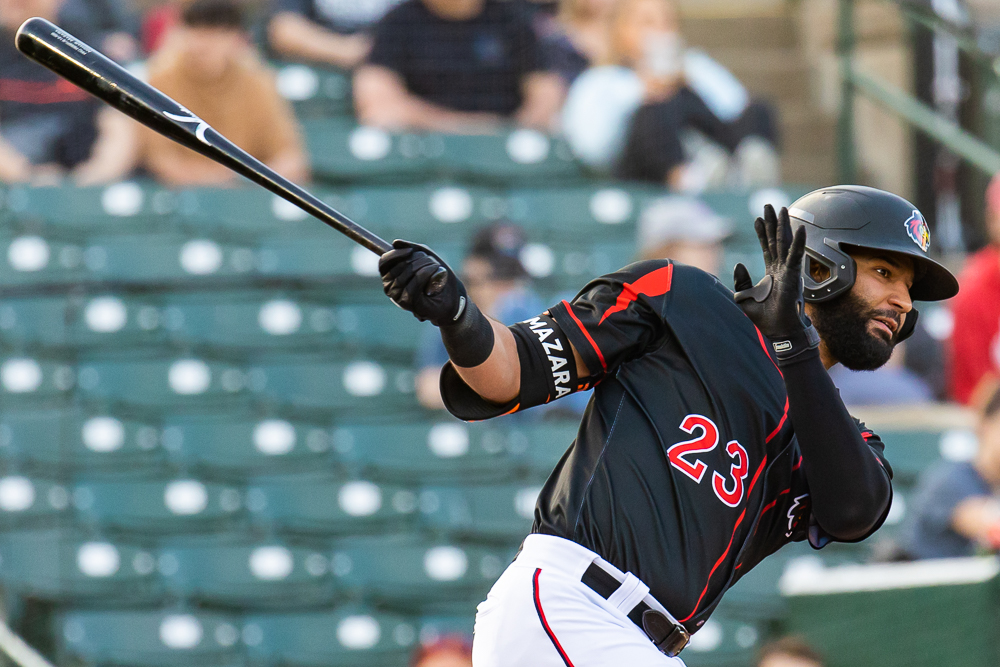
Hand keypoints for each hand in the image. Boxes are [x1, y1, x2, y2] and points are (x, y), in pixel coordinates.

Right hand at [379, 239, 466, 326]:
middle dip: (416, 258)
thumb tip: (395, 243)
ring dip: (424, 264)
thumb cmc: (435, 275)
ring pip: (408, 273)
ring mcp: (398, 297)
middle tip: (429, 260)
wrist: (451, 296)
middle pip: (398, 266)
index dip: (396, 254)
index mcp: (388, 277)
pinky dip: (426, 272)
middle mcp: (389, 288)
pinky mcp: (409, 303)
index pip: (384, 262)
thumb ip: (409, 247)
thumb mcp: (423, 256)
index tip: (411, 250)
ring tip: (435, 265)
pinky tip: (435, 269)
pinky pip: (415, 282)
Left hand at [733, 205, 809, 338]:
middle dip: (772, 223)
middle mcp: (781, 269)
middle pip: (776, 240)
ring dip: (784, 226)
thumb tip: (738, 264)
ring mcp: (788, 271)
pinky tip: (800, 229)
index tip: (758, 218)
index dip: (762, 233)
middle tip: (769, 205)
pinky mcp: (794, 277)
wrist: (779, 332)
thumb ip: (741, 281)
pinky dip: (798, 243)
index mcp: (772, 273)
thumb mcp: (744, 298)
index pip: (766, 248)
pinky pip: (796, 256)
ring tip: (782, 208)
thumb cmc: (765, 318)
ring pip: (785, 243)